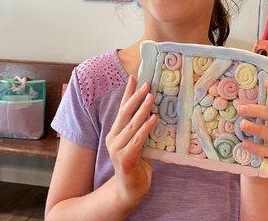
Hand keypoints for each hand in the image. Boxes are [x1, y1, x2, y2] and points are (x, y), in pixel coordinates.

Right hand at [106, 75, 158, 206]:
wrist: (130, 190)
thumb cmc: (137, 164)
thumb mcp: (137, 142)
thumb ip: (140, 128)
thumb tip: (154, 109)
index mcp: (115, 133)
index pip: (121, 109)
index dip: (127, 93)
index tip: (133, 78)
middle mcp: (113, 139)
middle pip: (125, 113)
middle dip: (136, 97)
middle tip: (147, 84)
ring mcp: (117, 149)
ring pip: (132, 125)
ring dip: (143, 109)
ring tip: (151, 97)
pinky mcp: (125, 158)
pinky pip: (138, 139)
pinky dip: (147, 127)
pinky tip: (154, 118)